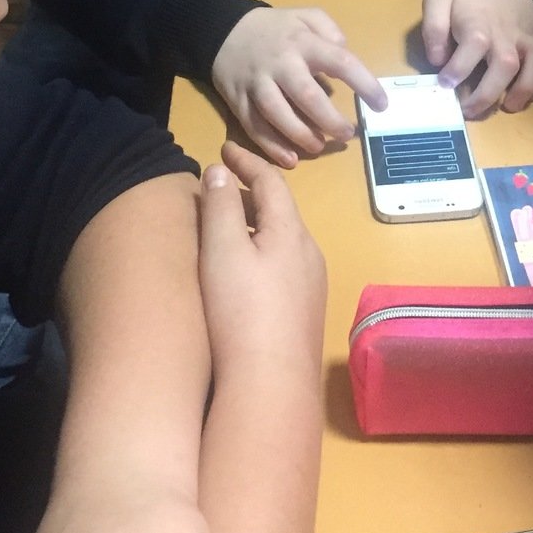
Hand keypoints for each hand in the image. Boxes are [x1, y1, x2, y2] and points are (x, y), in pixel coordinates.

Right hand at [198, 142, 326, 375]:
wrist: (272, 384)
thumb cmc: (241, 311)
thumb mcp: (223, 251)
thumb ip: (222, 206)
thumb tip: (221, 170)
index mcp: (290, 232)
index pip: (272, 183)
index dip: (247, 162)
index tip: (223, 149)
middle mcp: (309, 254)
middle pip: (281, 211)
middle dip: (252, 194)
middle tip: (221, 186)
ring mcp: (311, 286)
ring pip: (283, 241)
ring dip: (257, 226)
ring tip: (228, 226)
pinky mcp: (304, 314)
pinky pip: (283, 266)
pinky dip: (262, 252)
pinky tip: (244, 271)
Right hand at [211, 7, 383, 166]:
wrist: (221, 30)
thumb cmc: (275, 29)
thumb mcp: (305, 16)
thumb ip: (329, 30)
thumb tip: (345, 51)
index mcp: (302, 43)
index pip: (339, 62)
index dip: (364, 83)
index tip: (381, 104)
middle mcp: (280, 64)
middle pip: (306, 96)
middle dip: (330, 120)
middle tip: (347, 134)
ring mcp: (257, 84)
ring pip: (277, 114)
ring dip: (301, 135)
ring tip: (319, 146)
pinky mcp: (238, 101)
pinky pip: (254, 127)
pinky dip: (271, 146)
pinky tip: (290, 159)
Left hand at [421, 0, 532, 116]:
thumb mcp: (438, 0)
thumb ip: (433, 28)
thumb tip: (438, 59)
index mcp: (478, 24)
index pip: (472, 48)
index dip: (457, 70)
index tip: (445, 84)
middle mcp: (506, 34)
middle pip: (505, 66)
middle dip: (487, 95)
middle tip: (469, 111)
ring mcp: (528, 38)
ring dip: (525, 90)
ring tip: (508, 106)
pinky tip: (532, 94)